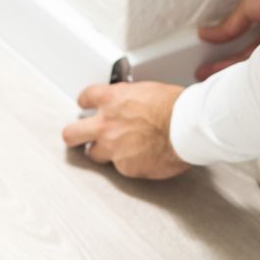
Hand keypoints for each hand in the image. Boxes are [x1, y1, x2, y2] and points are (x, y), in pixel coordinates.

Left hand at [61, 82, 189, 179]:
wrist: (187, 128)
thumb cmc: (176, 107)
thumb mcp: (148, 91)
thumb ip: (131, 100)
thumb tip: (131, 105)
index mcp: (112, 99)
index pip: (86, 97)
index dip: (85, 102)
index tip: (86, 105)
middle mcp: (106, 125)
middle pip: (72, 133)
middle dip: (74, 135)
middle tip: (77, 137)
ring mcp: (113, 148)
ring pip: (94, 155)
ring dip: (103, 152)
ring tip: (116, 151)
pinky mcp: (125, 168)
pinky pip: (121, 168)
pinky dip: (130, 164)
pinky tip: (142, 158)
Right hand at [195, 0, 259, 78]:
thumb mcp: (248, 7)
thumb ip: (229, 26)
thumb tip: (206, 34)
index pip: (241, 47)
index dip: (223, 57)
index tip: (204, 65)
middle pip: (247, 60)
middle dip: (225, 70)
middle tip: (203, 79)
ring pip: (257, 67)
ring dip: (235, 75)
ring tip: (216, 85)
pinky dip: (253, 75)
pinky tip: (238, 82)